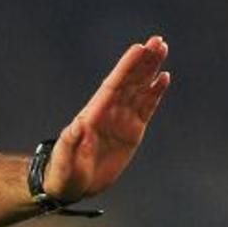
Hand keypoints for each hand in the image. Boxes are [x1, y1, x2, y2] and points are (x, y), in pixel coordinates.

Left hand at [44, 35, 170, 201]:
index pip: (113, 86)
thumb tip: (77, 126)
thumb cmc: (63, 174)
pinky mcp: (131, 132)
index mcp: (93, 116)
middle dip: (143, 62)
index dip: (126, 67)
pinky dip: (155, 93)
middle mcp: (108, 113)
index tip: (138, 49)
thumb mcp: (64, 162)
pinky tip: (164, 78)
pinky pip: (146, 108)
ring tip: (162, 48)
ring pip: (139, 90)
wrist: (70, 185)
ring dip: (151, 70)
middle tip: (157, 40)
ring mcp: (120, 121)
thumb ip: (69, 144)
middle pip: (129, 82)